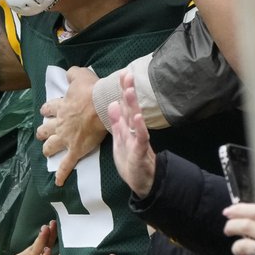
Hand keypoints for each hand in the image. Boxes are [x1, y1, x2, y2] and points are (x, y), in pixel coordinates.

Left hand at [38, 67, 105, 186]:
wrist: (102, 105)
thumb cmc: (92, 90)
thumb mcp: (80, 75)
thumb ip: (72, 74)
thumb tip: (69, 73)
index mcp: (61, 107)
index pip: (48, 109)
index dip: (47, 110)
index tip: (46, 111)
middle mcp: (60, 124)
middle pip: (45, 130)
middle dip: (43, 132)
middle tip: (43, 133)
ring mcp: (66, 138)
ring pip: (50, 147)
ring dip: (47, 149)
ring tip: (46, 151)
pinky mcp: (75, 150)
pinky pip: (66, 165)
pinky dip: (61, 174)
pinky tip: (58, 183)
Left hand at [108, 69, 156, 195]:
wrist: (142, 180)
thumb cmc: (130, 159)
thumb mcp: (119, 139)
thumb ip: (116, 122)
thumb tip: (112, 103)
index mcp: (127, 126)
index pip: (125, 105)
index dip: (123, 90)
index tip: (122, 74)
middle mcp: (133, 129)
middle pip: (130, 107)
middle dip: (128, 91)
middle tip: (127, 74)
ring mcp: (138, 139)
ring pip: (135, 119)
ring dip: (132, 105)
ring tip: (129, 91)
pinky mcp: (140, 151)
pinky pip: (140, 138)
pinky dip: (139, 128)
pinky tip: (137, 117)